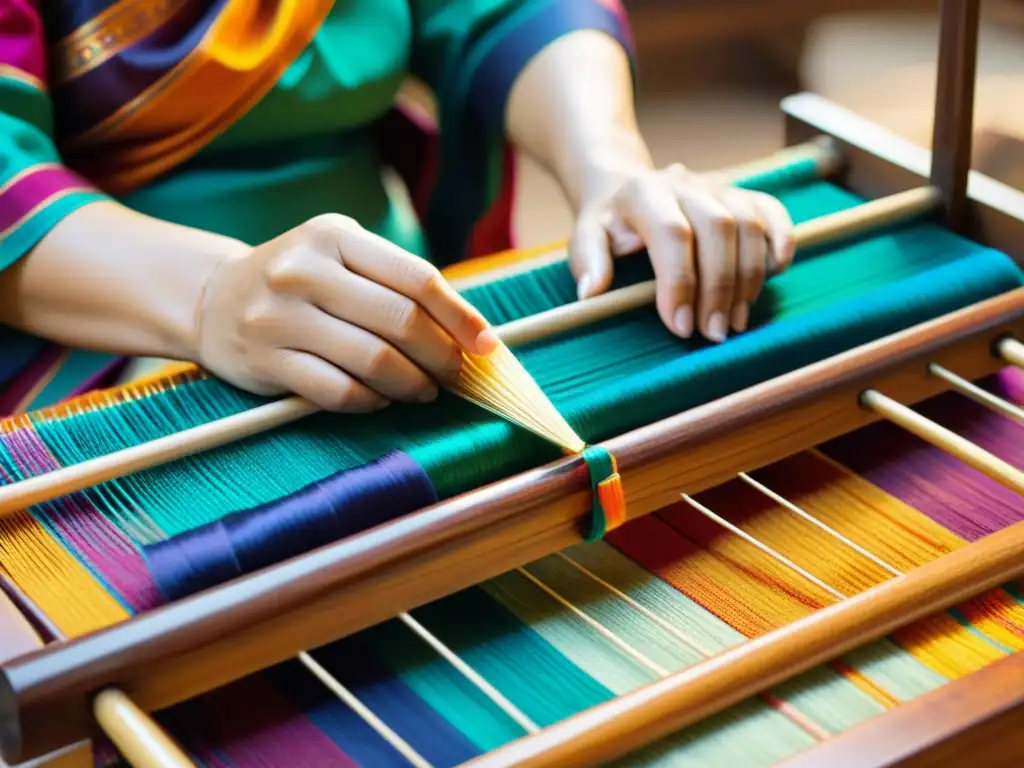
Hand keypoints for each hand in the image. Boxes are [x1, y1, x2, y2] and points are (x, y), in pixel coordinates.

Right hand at [195, 214, 497, 411]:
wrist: (211, 298)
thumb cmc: (301, 281)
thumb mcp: (341, 257)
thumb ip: (396, 282)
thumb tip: (470, 333)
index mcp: (335, 236)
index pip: (417, 278)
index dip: (460, 317)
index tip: (487, 346)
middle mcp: (304, 271)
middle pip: (400, 322)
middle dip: (441, 356)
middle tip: (456, 375)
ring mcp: (279, 317)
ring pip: (373, 361)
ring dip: (412, 384)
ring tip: (425, 390)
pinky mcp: (265, 361)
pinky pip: (338, 391)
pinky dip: (372, 400)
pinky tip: (382, 398)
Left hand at [569, 164, 795, 341]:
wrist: (626, 190)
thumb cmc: (608, 227)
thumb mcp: (586, 239)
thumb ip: (589, 262)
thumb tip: (591, 292)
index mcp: (645, 193)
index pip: (673, 234)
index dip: (680, 282)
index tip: (679, 327)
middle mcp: (686, 185)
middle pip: (719, 228)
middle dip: (719, 287)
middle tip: (713, 334)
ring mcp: (718, 187)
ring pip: (749, 224)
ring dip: (749, 278)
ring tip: (735, 322)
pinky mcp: (742, 194)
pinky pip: (772, 211)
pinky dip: (781, 241)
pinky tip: (775, 274)